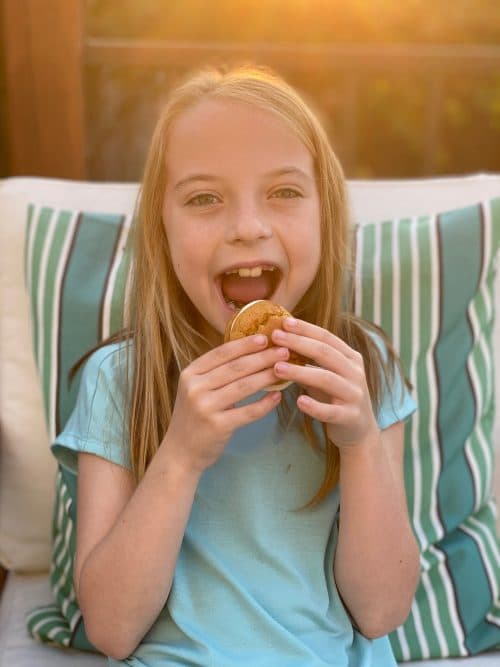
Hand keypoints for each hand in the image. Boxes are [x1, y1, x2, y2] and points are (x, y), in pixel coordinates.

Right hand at [164, 335, 288, 472]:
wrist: (179, 453)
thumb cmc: (194, 417)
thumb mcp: (196, 389)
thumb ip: (215, 373)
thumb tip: (249, 353)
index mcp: (190, 373)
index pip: (221, 353)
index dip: (244, 344)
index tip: (264, 338)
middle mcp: (195, 387)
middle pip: (235, 368)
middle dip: (262, 357)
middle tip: (283, 351)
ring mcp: (205, 407)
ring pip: (243, 386)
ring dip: (267, 376)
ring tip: (285, 370)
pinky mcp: (217, 426)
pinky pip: (247, 412)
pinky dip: (264, 404)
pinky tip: (277, 397)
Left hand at [271, 318, 378, 448]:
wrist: (360, 431)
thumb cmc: (336, 398)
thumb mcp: (326, 375)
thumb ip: (309, 361)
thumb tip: (280, 343)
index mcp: (350, 358)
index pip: (327, 337)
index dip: (305, 328)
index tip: (284, 322)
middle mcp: (355, 373)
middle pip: (325, 353)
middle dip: (299, 343)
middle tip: (275, 337)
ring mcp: (355, 394)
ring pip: (326, 379)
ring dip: (300, 372)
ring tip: (277, 367)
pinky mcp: (351, 416)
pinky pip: (331, 411)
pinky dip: (315, 406)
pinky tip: (299, 401)